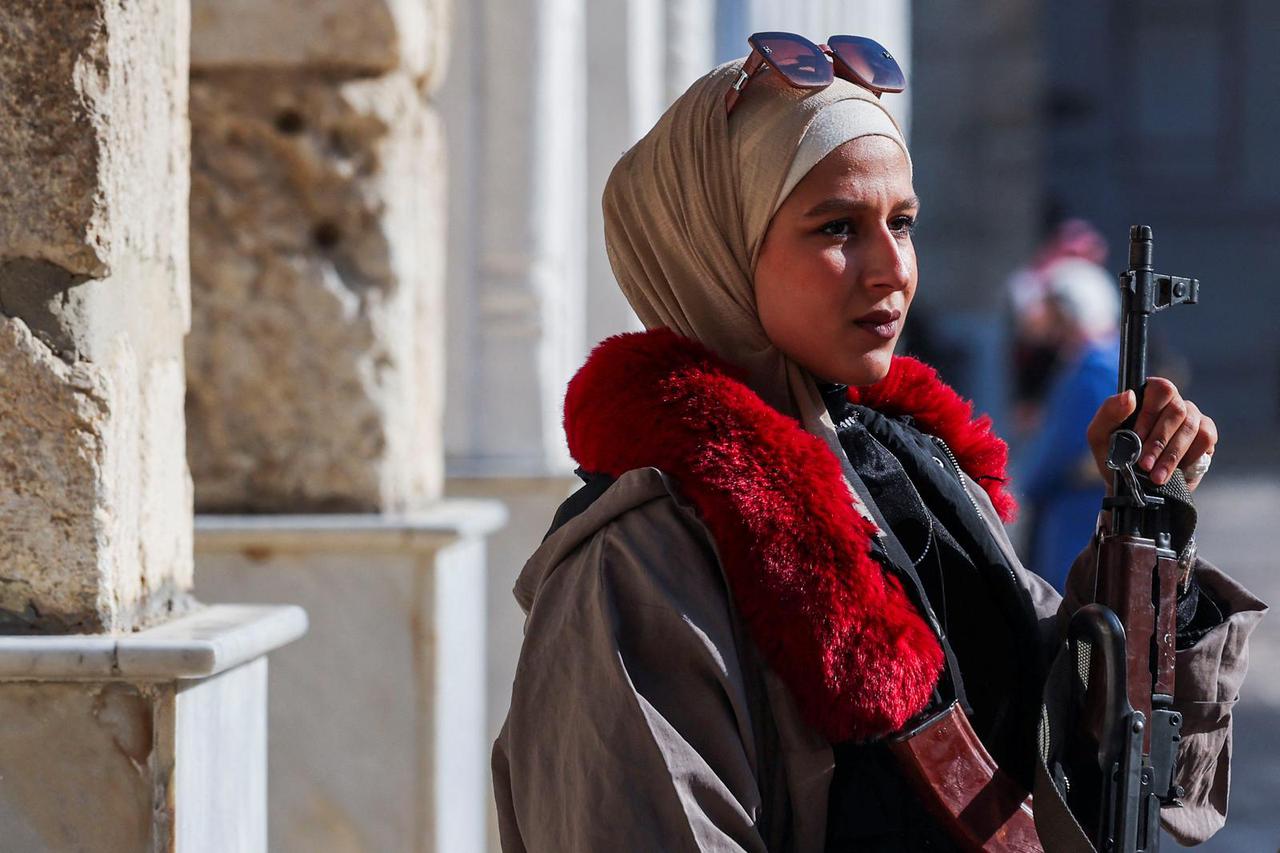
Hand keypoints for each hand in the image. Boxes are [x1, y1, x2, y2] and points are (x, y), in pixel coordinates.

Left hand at [1086, 377, 1217, 491]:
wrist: (1130, 485)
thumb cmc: (1114, 454)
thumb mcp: (1099, 435)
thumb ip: (1109, 412)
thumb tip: (1129, 395)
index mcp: (1147, 396)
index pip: (1160, 388)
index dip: (1150, 413)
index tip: (1137, 436)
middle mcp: (1172, 402)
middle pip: (1177, 409)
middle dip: (1159, 441)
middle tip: (1144, 464)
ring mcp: (1191, 417)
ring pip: (1190, 427)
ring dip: (1171, 455)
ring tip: (1156, 476)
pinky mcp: (1205, 435)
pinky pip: (1206, 438)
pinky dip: (1190, 456)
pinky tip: (1177, 469)